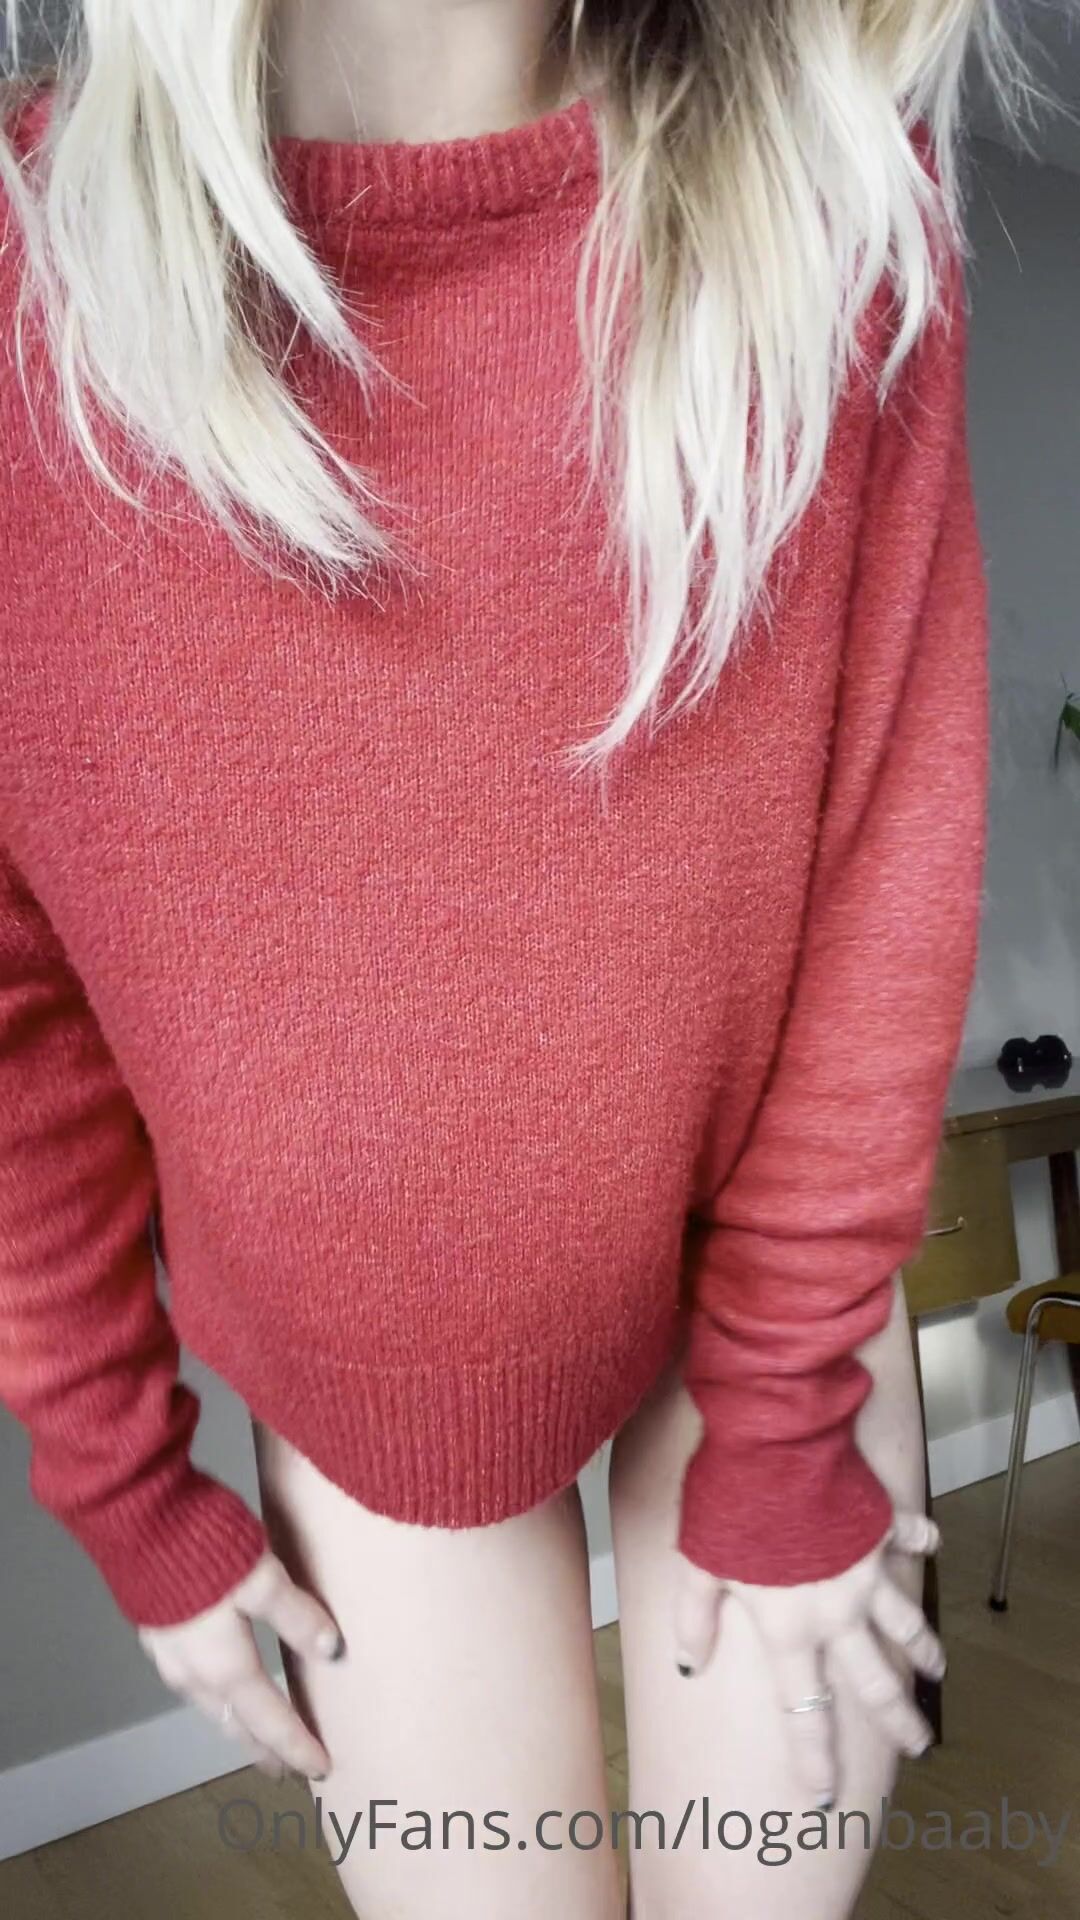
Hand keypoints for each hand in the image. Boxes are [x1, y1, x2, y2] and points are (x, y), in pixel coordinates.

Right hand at [138, 1550, 343, 1781]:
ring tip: (253, 1732)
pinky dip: (214, 1697)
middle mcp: (192, 1673)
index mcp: (224, 1666)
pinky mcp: (154, 1631)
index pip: (269, 1720)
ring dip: (235, 1723)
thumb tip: (332, 1651)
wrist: (137, 1520)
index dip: (297, 1746)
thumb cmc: (205, 1549)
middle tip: (283, 1769)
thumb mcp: (262, 1578)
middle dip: (261, 1747)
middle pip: (234, 1722)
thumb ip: (296, 1615)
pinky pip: (191, 1683)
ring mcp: (166, 1655)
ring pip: (208, 1705)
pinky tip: (217, 1682)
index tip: (321, 1769)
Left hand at [673, 1511, 944, 1806]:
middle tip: (920, 1745)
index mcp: (791, 1629)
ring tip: (935, 1668)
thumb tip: (687, 1665)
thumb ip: (696, 1619)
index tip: (825, 1794)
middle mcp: (837, 1611)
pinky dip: (921, 1544)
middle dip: (899, 1718)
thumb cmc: (732, 1507)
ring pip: (904, 1620)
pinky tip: (930, 1546)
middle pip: (874, 1678)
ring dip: (921, 1646)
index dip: (814, 1755)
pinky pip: (909, 1539)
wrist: (777, 1448)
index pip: (805, 1707)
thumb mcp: (699, 1567)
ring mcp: (865, 1571)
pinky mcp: (880, 1528)